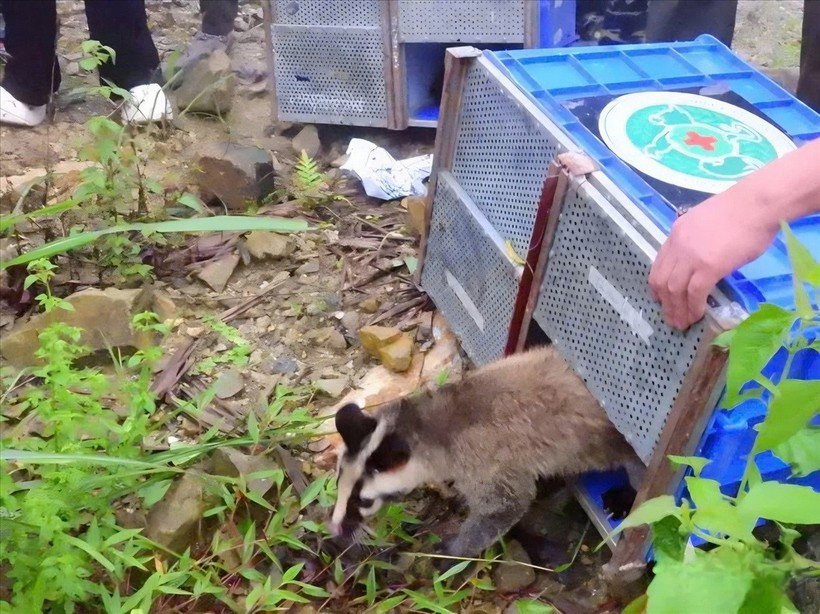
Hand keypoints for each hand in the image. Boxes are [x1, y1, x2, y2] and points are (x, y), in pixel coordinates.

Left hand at [648, 192, 777, 329]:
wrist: (758, 204)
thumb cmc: (742, 210)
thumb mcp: (706, 221)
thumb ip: (696, 239)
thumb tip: (699, 258)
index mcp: (676, 233)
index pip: (659, 264)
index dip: (658, 285)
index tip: (660, 299)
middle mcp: (678, 245)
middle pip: (662, 280)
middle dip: (665, 303)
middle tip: (671, 318)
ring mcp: (691, 256)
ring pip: (675, 290)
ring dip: (677, 309)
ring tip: (682, 323)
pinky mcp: (708, 267)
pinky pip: (694, 292)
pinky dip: (694, 307)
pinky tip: (697, 315)